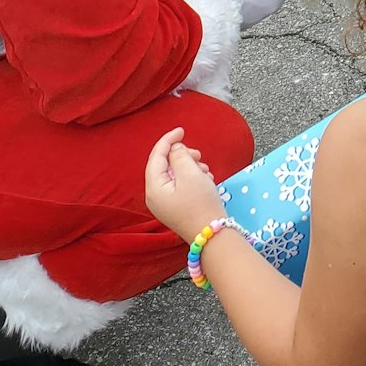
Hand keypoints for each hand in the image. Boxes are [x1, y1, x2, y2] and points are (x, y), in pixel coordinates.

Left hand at [144, 127, 224, 243]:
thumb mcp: (191, 174)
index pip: (156, 156)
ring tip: (205, 171)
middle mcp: (155, 197)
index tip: (182, 130)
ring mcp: (165, 204)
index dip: (168, 140)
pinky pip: (180, 186)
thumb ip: (180, 156)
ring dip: (190, 167)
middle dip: (182, 156)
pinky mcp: (175, 209)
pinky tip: (206, 181)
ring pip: (174, 175)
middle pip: (164, 166)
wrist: (212, 235)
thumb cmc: (201, 203)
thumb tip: (175, 149)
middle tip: (199, 155)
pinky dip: (192, 179)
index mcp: (154, 188)